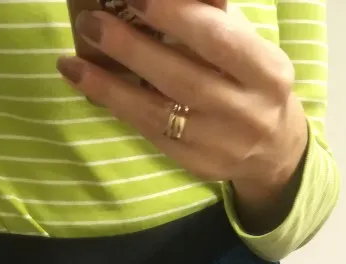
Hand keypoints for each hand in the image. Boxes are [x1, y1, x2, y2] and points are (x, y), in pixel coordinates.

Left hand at [57, 0, 307, 228]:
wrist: (272, 149)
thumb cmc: (251, 80)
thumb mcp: (247, 46)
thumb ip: (214, 20)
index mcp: (267, 72)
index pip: (218, 40)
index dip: (177, 17)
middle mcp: (246, 111)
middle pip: (182, 78)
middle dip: (133, 48)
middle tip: (92, 23)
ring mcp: (219, 143)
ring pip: (158, 112)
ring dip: (110, 85)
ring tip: (72, 61)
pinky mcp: (195, 164)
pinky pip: (149, 132)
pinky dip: (117, 106)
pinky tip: (88, 86)